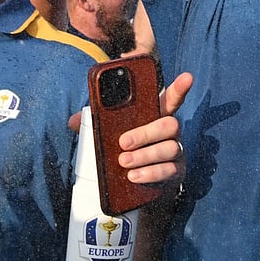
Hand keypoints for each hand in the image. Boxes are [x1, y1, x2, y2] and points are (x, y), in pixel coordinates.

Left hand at [69, 72, 193, 184]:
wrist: (137, 183)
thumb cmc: (125, 149)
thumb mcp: (111, 135)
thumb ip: (94, 124)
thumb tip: (72, 122)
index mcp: (155, 116)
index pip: (171, 99)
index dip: (180, 88)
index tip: (187, 76)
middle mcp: (170, 132)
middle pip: (170, 124)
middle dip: (146, 132)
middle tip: (123, 142)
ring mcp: (176, 151)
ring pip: (169, 148)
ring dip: (145, 155)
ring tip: (124, 162)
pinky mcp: (177, 171)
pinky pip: (169, 170)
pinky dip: (150, 173)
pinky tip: (135, 176)